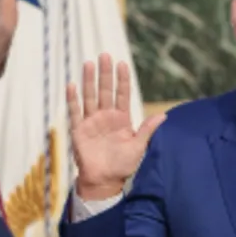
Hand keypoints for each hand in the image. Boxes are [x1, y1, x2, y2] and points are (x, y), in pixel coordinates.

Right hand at [66, 54, 165, 199]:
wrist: (104, 181)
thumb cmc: (122, 165)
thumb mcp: (138, 147)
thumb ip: (147, 130)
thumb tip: (163, 116)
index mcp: (121, 119)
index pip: (122, 94)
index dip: (122, 80)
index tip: (122, 64)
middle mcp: (106, 116)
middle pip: (105, 90)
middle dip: (105, 73)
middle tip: (104, 55)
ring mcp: (92, 122)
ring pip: (90, 97)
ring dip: (89, 81)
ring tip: (89, 63)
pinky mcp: (79, 131)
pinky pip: (75, 112)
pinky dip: (73, 100)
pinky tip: (72, 85)